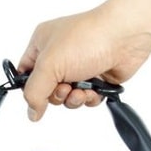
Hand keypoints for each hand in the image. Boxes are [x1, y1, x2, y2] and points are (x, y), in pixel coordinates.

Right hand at [18, 0, 150, 120]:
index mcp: (42, 44)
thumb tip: (32, 112)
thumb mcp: (49, 65)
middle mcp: (59, 56)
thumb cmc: (88, 38)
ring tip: (81, 89)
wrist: (125, 38)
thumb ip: (35, 92)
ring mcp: (78, 68)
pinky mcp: (95, 78)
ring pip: (67, 98)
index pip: (26, 73)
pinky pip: (86, 99)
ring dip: (73, 99)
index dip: (29, 89)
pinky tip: (93, 90)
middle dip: (57, 95)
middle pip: (47, 91)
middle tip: (65, 87)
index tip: (36, 97)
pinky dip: (89, 98)